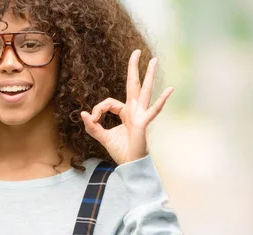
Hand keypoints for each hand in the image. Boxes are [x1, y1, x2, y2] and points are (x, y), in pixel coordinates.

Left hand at [80, 49, 173, 164]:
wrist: (129, 165)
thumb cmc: (121, 151)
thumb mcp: (102, 137)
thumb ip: (92, 126)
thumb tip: (83, 113)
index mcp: (125, 112)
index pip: (110, 102)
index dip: (99, 108)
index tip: (93, 119)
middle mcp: (134, 110)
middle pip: (134, 85)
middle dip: (134, 68)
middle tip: (137, 51)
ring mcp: (141, 115)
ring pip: (145, 91)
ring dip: (149, 75)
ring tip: (154, 60)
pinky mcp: (144, 123)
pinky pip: (153, 110)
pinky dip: (161, 101)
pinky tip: (169, 90)